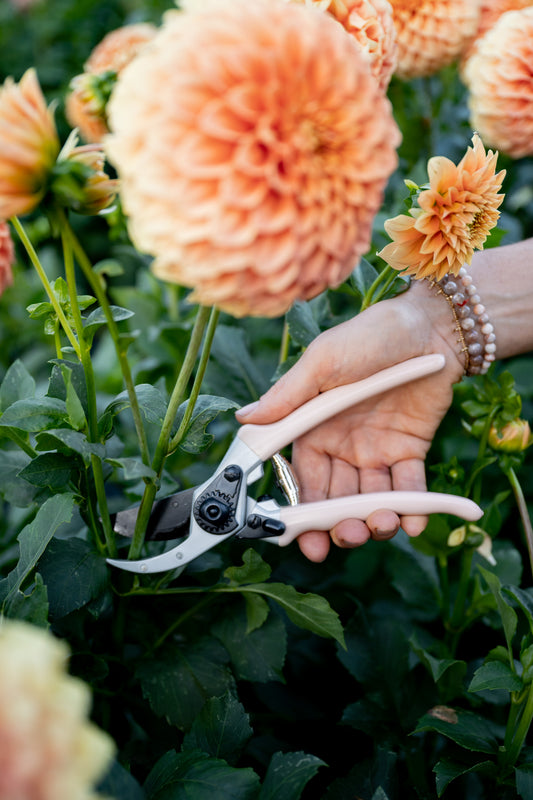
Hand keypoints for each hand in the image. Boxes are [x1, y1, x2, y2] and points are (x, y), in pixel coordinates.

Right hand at [236, 281, 464, 561]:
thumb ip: (288, 395)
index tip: (302, 537)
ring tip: (382, 524)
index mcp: (315, 428)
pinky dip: (414, 507)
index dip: (303, 512)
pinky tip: (413, 521)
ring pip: (372, 498)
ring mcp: (377, 450)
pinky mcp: (410, 450)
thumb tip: (245, 419)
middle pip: (337, 498)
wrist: (430, 326)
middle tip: (347, 536)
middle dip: (340, 524)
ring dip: (375, 519)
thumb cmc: (370, 336)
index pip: (304, 480)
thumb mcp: (323, 361)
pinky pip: (410, 486)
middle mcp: (342, 445)